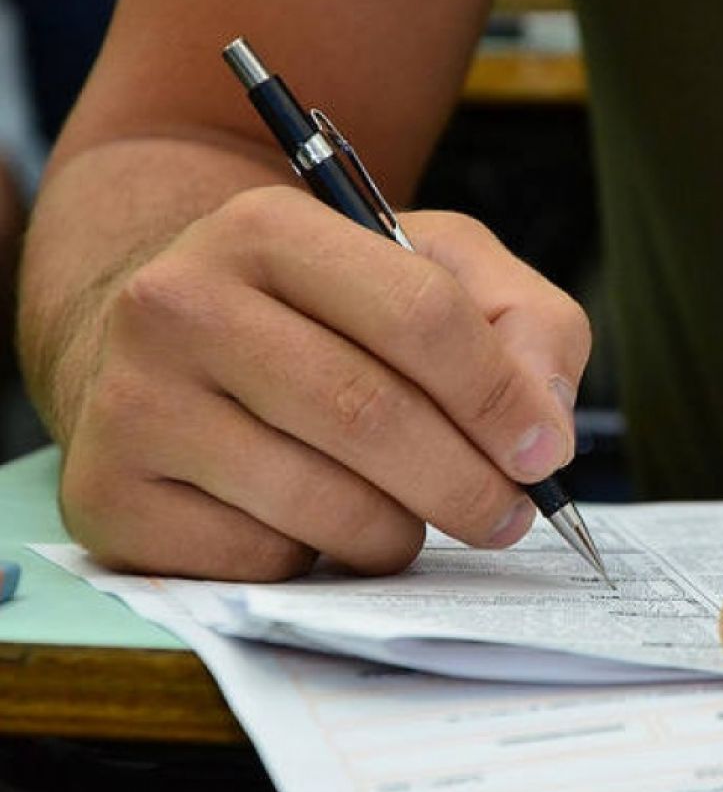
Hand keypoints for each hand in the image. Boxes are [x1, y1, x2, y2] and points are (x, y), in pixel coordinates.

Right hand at [59, 186, 589, 579]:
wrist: (167, 346)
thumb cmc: (324, 313)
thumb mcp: (432, 272)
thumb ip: (521, 324)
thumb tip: (544, 430)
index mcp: (268, 229)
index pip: (419, 314)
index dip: (500, 398)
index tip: (543, 454)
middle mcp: (179, 304)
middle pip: (370, 416)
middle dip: (468, 485)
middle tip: (507, 517)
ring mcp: (131, 404)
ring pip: (321, 504)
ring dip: (398, 531)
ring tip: (407, 514)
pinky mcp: (109, 498)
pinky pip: (262, 562)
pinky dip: (317, 561)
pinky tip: (312, 523)